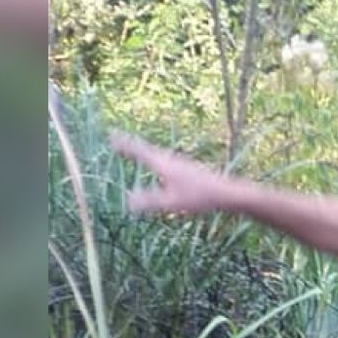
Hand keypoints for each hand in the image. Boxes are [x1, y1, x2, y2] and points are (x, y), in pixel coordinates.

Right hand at [109, 132, 231, 217]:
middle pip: (146, 149)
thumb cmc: (200, 197)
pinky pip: (164, 161)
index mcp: (164, 164)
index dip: (124, 145)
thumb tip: (127, 201)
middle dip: (130, 145)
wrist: (227, 193)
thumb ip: (149, 202)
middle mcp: (170, 159)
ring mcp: (180, 163)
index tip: (110, 135)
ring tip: (132, 149)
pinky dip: (153, 159)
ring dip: (142, 151)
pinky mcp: (188, 169)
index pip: (138, 151)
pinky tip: (159, 166)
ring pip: (156, 154)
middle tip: (115, 139)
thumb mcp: (171, 203)